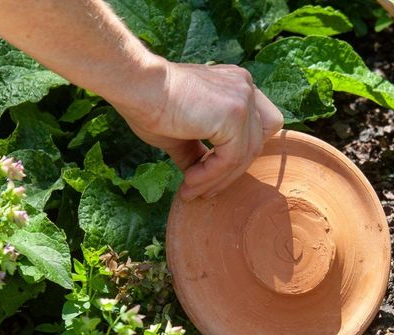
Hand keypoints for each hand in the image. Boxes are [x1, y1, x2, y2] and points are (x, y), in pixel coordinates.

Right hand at [114, 61, 283, 199]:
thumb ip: (199, 151)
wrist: (138, 86)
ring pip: (244, 154)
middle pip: (255, 143)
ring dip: (217, 179)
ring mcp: (243, 98)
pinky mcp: (235, 114)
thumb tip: (201, 178)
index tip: (206, 177)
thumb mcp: (182, 133)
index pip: (253, 129)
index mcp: (236, 85)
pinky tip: (190, 180)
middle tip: (201, 190)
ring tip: (191, 189)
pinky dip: (211, 175)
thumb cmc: (151, 104)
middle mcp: (245, 86)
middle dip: (229, 172)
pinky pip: (230, 158)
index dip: (235, 157)